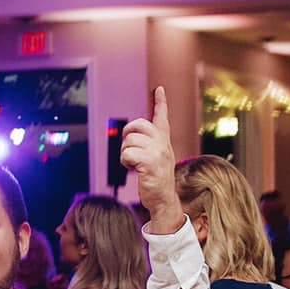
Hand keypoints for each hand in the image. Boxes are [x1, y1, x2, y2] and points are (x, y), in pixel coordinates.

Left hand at [122, 87, 182, 233]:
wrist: (163, 199)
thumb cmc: (157, 179)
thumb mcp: (158, 158)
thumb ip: (150, 144)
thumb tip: (132, 135)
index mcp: (164, 141)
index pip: (162, 118)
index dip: (161, 102)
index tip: (160, 89)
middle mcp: (163, 143)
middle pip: (138, 124)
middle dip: (128, 134)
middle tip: (129, 146)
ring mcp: (158, 152)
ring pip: (129, 141)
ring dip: (125, 153)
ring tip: (133, 164)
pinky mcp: (150, 162)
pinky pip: (127, 154)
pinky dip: (126, 162)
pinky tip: (133, 169)